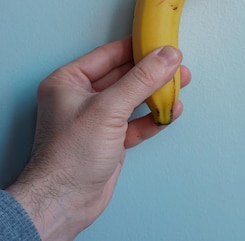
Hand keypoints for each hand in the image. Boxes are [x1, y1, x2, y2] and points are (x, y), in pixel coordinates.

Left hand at [6, 36, 189, 240]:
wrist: (63, 201)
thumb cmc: (69, 155)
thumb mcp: (108, 108)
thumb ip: (140, 80)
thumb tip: (166, 56)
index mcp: (69, 81)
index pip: (108, 55)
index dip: (137, 48)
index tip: (162, 43)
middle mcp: (81, 97)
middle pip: (124, 76)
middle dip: (152, 72)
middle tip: (177, 66)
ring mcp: (96, 120)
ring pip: (132, 99)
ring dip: (156, 94)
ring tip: (180, 85)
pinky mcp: (109, 140)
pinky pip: (135, 122)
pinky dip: (152, 118)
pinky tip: (169, 113)